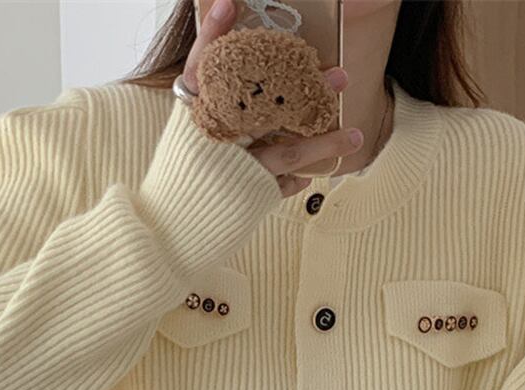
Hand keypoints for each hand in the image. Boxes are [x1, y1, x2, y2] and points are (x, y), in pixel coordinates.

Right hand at [182, 0, 363, 197]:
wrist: (169, 232)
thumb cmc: (182, 182)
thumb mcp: (188, 140)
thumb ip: (215, 113)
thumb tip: (250, 87)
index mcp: (192, 120)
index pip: (200, 69)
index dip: (212, 37)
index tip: (227, 4)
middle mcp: (213, 141)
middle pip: (264, 106)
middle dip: (305, 91)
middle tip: (337, 75)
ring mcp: (234, 169)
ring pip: (289, 151)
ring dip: (325, 142)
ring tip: (356, 135)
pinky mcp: (249, 197)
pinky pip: (284, 182)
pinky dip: (301, 176)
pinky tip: (315, 172)